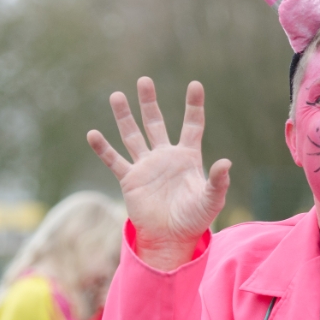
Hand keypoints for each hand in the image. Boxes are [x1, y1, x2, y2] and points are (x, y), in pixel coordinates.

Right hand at [87, 78, 230, 270]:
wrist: (172, 238)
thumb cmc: (195, 219)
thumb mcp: (212, 200)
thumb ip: (218, 181)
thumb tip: (226, 162)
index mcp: (188, 157)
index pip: (192, 125)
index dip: (193, 105)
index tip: (195, 84)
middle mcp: (165, 156)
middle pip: (156, 123)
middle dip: (149, 102)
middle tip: (144, 80)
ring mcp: (146, 166)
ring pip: (133, 136)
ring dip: (124, 117)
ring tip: (117, 95)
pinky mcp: (130, 180)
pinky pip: (114, 161)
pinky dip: (103, 149)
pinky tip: (93, 134)